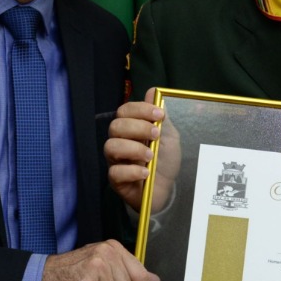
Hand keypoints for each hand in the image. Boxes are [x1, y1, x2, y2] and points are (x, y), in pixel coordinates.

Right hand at [105, 88, 178, 210]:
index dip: (140, 110)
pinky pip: (114, 172)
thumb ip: (161, 117)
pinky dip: (132, 171)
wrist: (168, 188)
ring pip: (111, 147)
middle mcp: (120, 142)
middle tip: (156, 135)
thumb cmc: (165, 160)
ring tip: (150, 157)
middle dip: (137, 128)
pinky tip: (146, 172)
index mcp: (131, 128)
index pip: (124, 111)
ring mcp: (115, 161)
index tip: (159, 115)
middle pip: (115, 126)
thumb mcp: (169, 136)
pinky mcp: (116, 180)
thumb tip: (153, 91)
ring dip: (134, 149)